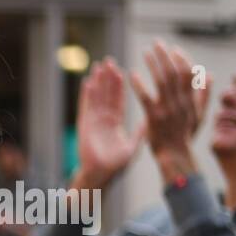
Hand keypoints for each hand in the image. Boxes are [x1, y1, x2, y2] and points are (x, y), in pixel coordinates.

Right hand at [75, 56, 144, 190]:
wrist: (101, 175)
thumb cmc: (115, 165)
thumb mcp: (132, 146)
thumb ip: (140, 132)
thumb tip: (150, 120)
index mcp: (114, 124)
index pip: (117, 100)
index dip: (119, 86)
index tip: (120, 71)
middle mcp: (102, 120)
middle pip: (105, 95)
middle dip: (107, 78)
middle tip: (109, 61)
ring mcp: (93, 121)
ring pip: (96, 97)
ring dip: (98, 82)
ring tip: (99, 65)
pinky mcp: (85, 126)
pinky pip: (86, 107)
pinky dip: (86, 95)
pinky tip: (88, 82)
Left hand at [129, 40, 209, 180]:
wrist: (175, 155)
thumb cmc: (185, 135)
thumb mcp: (199, 114)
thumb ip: (204, 94)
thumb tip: (209, 74)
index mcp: (191, 100)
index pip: (189, 73)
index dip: (182, 59)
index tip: (174, 49)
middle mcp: (181, 101)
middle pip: (175, 72)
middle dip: (166, 56)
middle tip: (156, 43)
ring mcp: (168, 109)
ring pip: (162, 81)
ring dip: (154, 64)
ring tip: (146, 53)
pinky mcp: (154, 117)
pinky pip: (146, 97)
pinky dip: (139, 85)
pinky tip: (132, 74)